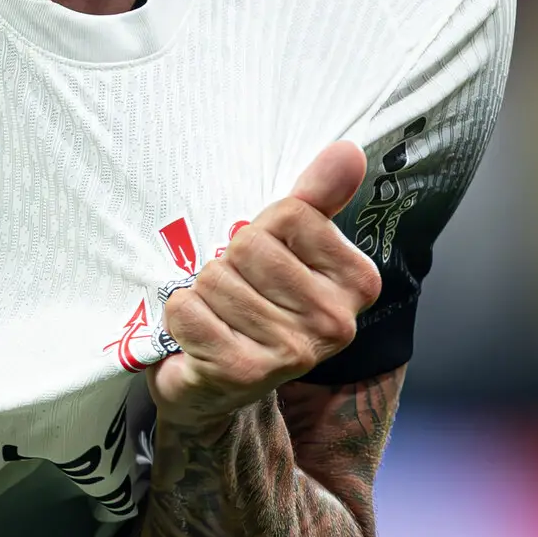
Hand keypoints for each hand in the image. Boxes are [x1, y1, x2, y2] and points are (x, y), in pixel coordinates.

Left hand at [148, 142, 380, 431]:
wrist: (216, 385)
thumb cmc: (255, 302)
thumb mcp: (289, 247)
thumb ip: (316, 199)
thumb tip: (347, 152)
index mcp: (357, 283)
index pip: (292, 213)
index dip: (263, 229)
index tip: (266, 263)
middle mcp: (335, 323)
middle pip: (249, 245)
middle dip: (229, 263)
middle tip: (238, 294)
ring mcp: (291, 352)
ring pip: (215, 277)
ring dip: (203, 293)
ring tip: (219, 318)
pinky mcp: (241, 372)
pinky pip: (187, 309)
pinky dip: (179, 318)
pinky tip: (198, 338)